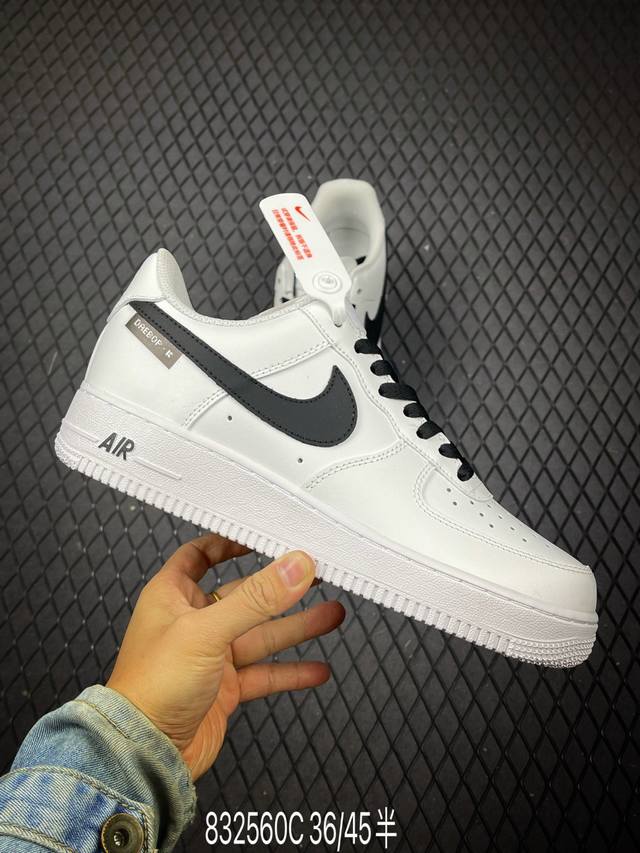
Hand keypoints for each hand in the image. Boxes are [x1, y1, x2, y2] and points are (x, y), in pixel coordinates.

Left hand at [107, 534, 344, 779]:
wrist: (143, 755)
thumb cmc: (152, 688)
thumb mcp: (207, 631)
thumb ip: (256, 599)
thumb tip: (296, 566)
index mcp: (173, 596)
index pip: (200, 556)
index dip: (228, 543)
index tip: (261, 536)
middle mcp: (192, 623)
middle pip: (244, 596)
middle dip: (281, 587)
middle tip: (317, 576)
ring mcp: (210, 657)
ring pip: (260, 635)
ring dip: (296, 627)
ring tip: (333, 615)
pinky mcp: (224, 689)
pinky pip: (264, 674)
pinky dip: (291, 672)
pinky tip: (317, 670)